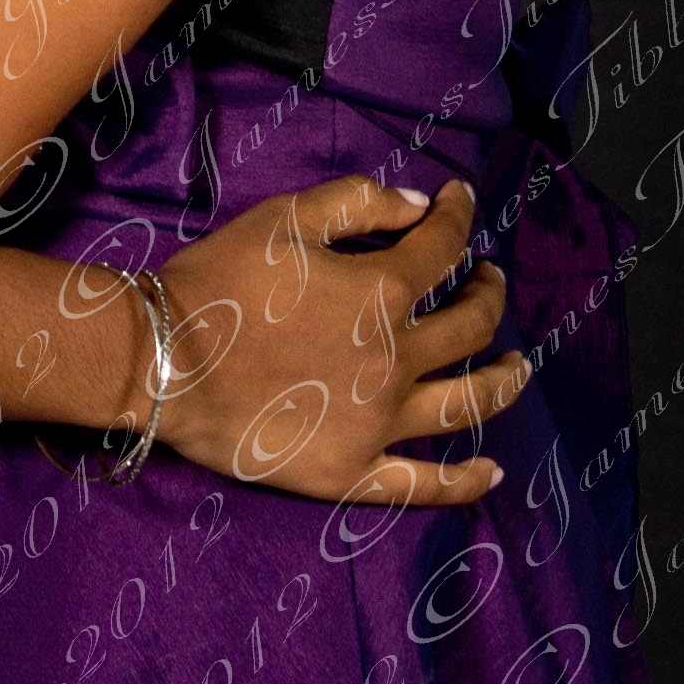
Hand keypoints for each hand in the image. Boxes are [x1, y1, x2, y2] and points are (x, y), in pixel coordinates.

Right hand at [144, 177, 521, 504]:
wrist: (166, 361)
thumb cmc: (221, 282)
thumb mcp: (284, 218)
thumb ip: (357, 203)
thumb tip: (418, 206)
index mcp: (381, 292)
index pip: (441, 246)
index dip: (458, 215)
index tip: (460, 200)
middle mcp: (397, 359)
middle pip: (469, 325)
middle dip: (488, 293)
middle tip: (489, 280)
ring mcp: (381, 423)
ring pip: (465, 403)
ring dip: (502, 380)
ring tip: (518, 367)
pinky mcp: (354, 472)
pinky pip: (423, 484)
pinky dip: (464, 480)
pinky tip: (492, 470)